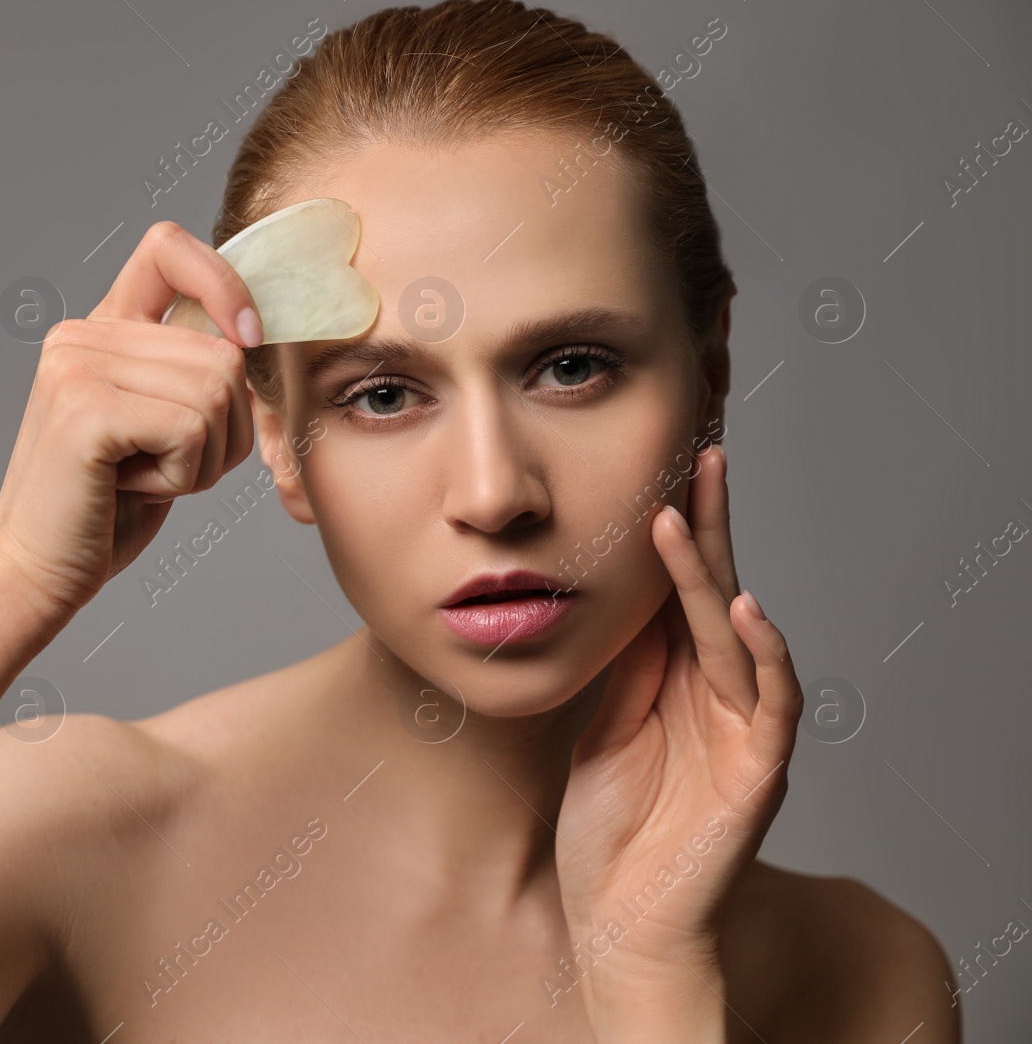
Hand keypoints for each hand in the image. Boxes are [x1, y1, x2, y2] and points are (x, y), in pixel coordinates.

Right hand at [0, 221, 262, 618]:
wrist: (37, 573)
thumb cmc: (105, 510)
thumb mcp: (160, 426)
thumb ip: (194, 374)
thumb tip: (255, 337)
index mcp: (99, 330)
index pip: (169, 249)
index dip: (223, 283)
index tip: (246, 336)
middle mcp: (81, 335)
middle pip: (223, 351)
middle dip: (225, 429)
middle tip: (165, 465)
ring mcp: (78, 366)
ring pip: (218, 391)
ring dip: (204, 457)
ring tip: (144, 476)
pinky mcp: (85, 407)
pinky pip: (192, 427)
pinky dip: (183, 474)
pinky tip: (131, 488)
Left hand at [554, 445, 803, 1037]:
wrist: (618, 920)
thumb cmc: (610, 830)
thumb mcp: (604, 726)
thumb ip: (625, 667)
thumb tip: (626, 591)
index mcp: (678, 682)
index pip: (682, 591)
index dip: (676, 531)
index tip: (665, 468)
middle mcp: (719, 696)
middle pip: (717, 595)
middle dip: (707, 525)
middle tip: (700, 455)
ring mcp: (744, 732)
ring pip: (737, 636)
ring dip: (713, 576)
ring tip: (683, 516)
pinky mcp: (759, 773)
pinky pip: (771, 704)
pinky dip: (765, 656)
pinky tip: (749, 610)